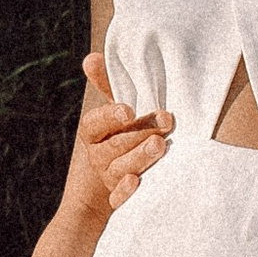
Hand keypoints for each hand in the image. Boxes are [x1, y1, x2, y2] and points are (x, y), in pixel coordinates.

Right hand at [80, 50, 172, 210]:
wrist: (112, 185)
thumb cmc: (122, 135)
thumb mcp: (116, 112)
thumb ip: (108, 86)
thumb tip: (92, 57)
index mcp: (94, 133)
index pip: (94, 123)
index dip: (109, 116)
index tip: (128, 110)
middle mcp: (99, 156)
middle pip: (115, 145)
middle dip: (140, 133)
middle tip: (165, 121)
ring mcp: (108, 179)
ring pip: (121, 169)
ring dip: (140, 157)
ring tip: (160, 145)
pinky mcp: (118, 200)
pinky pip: (118, 200)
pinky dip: (125, 193)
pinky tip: (137, 183)